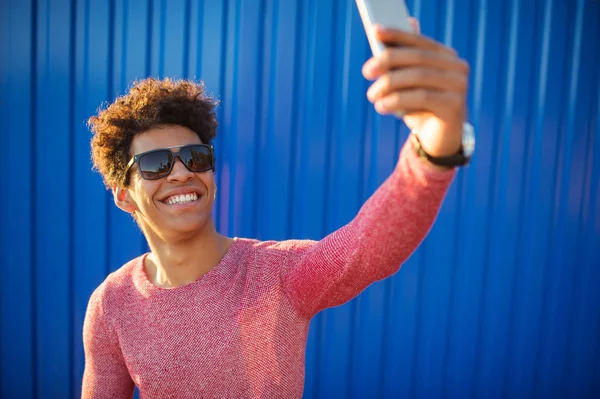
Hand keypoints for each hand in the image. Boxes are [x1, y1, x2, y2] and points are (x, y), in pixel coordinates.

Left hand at [362, 18, 469, 157]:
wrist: (436, 139)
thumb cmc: (418, 107)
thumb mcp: (405, 84)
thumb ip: (398, 62)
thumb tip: (381, 36)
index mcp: (446, 55)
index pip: (419, 40)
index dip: (397, 34)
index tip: (375, 32)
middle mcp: (457, 67)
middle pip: (418, 57)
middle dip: (389, 60)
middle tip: (366, 71)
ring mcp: (460, 85)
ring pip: (419, 76)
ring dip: (390, 84)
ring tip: (371, 95)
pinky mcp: (456, 105)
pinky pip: (423, 97)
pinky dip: (398, 100)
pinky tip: (381, 106)